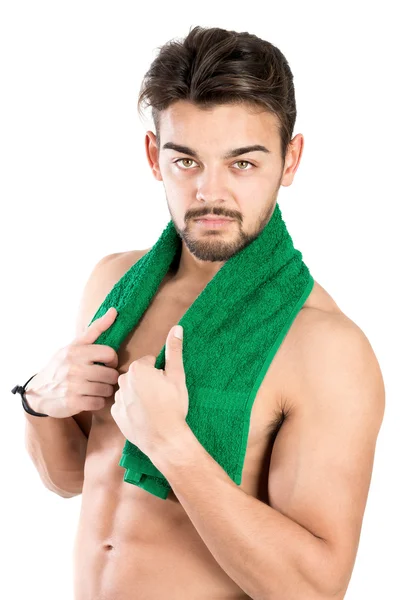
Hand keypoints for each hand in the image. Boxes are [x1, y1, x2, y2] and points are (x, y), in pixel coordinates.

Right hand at [24, 307, 119, 417]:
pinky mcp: (72, 402)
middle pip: (110, 374)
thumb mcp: (75, 345)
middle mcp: (74, 367)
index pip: (109, 353)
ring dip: (104, 390)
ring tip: (96, 387)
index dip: (112, 360)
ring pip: (106, 390)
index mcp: (76, 351)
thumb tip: (114, 310)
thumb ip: (96, 329)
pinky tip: (90, 398)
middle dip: (109, 378)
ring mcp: (72, 386)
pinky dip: (97, 402)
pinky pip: (98, 403)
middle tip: (101, 378)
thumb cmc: (63, 365)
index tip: (106, 363)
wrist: (38, 391)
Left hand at [110, 325, 188, 457]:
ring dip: (139, 395)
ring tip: (153, 408)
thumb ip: (174, 350)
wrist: (164, 439)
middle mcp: (122, 381)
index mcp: (137, 369)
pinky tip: (143, 417)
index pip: (148, 363)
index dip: (159, 373)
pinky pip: (124, 405)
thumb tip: (177, 328)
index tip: (165, 386)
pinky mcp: (115, 415)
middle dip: (147, 382)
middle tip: (160, 397)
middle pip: (138, 375)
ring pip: (130, 390)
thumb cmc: (172, 406)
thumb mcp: (177, 376)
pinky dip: (132, 409)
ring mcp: (117, 399)